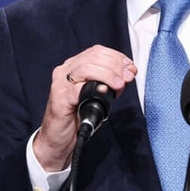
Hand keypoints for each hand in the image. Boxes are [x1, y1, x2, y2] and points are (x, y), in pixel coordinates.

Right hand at [33, 45, 136, 170]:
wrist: (58, 139)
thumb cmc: (77, 117)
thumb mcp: (98, 96)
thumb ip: (110, 84)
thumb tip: (126, 75)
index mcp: (74, 66)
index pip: (98, 51)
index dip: (117, 58)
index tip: (130, 68)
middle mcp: (65, 71)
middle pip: (94, 57)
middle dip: (116, 66)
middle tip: (127, 78)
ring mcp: (60, 84)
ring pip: (86, 68)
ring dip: (108, 75)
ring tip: (119, 85)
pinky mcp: (59, 99)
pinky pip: (76, 89)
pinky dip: (93, 88)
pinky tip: (104, 92)